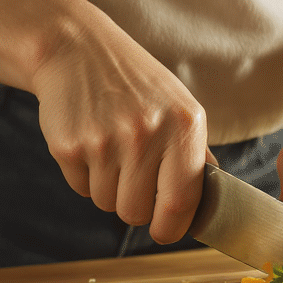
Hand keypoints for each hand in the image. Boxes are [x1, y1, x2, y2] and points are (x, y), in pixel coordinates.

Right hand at [0, 0, 210, 242]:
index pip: (182, 201)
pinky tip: (89, 141)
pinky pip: (81, 189)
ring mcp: (106, 140)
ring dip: (108, 188)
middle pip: (137, 213)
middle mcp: (147, 133)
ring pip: (107, 204)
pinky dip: (84, 176)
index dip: (172, 227)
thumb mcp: (178, 107)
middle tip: (132, 178)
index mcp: (184, 125)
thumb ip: (197, 154)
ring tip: (110, 149)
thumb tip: (213, 202)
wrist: (76, 50)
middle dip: (134, 206)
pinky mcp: (69, 146)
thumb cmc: (135, 84)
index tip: (165, 232)